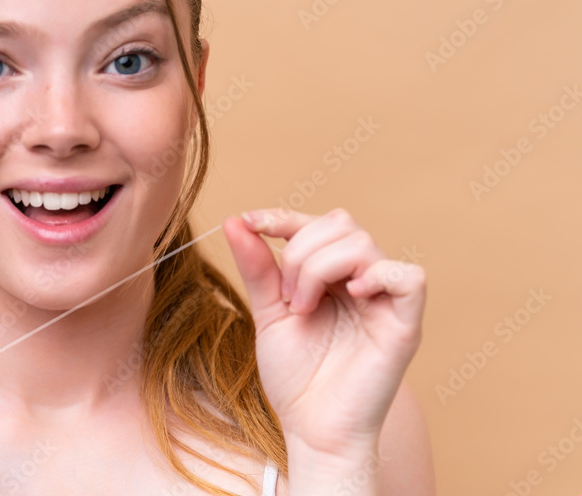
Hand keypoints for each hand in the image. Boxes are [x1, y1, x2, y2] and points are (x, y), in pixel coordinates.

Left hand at [222, 208, 425, 458]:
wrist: (311, 427)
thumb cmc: (295, 376)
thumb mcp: (268, 313)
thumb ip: (257, 268)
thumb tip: (236, 221)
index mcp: (332, 275)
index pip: (317, 224)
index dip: (285, 217)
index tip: (251, 221)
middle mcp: (362, 280)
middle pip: (342, 224)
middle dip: (300, 251)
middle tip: (286, 297)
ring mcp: (385, 300)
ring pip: (363, 243)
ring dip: (319, 267)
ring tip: (303, 308)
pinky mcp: (405, 324)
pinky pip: (409, 277)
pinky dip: (377, 275)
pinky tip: (350, 296)